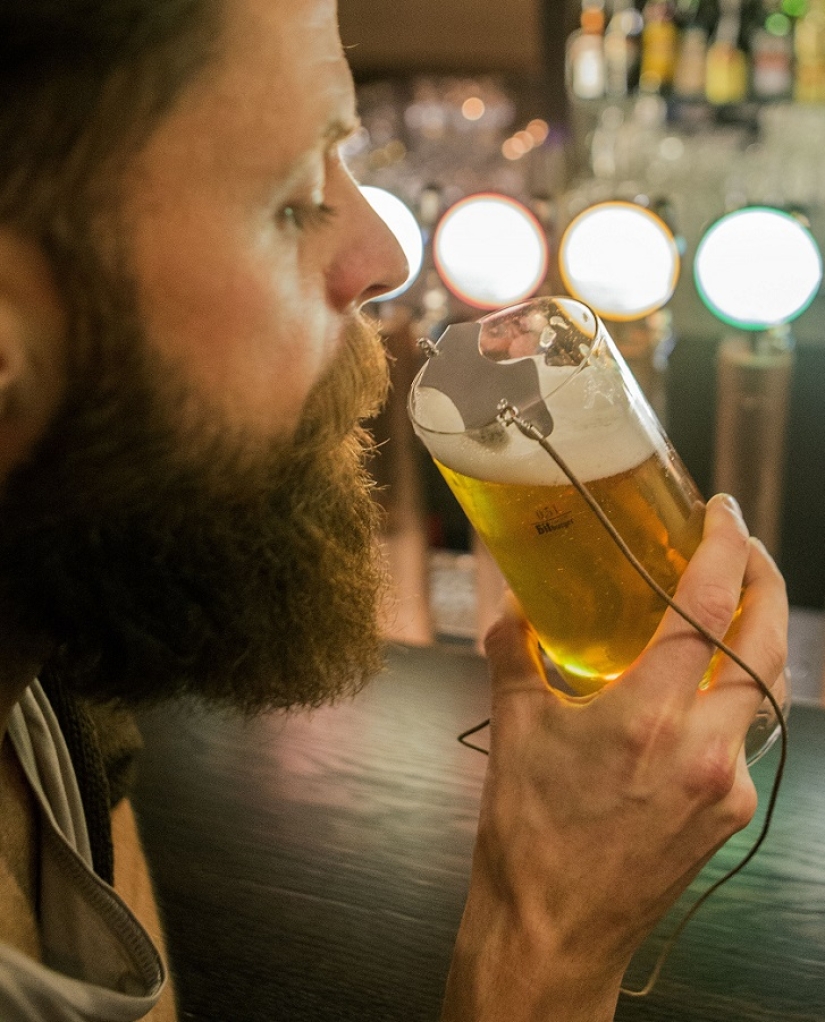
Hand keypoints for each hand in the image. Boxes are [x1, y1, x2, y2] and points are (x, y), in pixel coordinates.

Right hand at [442, 494, 787, 1021]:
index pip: (707, 610)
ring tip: (730, 606)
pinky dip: (734, 697)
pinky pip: (747, 737)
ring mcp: (726, 785)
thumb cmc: (528, 833)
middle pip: (767, 643)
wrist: (553, 930)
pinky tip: (701, 692)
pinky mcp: (730, 814)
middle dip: (767, 582)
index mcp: (646, 717)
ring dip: (758, 639)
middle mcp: (703, 748)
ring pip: (768, 691)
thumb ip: (514, 655)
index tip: (722, 512)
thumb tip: (512, 608)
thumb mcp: (514, 731)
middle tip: (745, 546)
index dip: (724, 549)